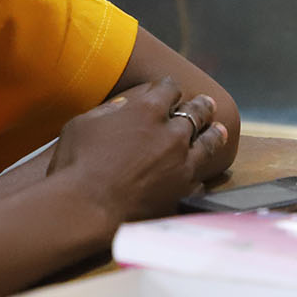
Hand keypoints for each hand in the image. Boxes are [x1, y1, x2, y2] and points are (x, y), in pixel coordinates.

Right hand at [47, 76, 229, 221]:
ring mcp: (181, 163)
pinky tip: (203, 173)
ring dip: (213, 133)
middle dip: (201, 105)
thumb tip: (122, 108)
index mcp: (147, 110)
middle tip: (207, 103)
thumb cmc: (77, 164)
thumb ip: (108, 112)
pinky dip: (201, 173)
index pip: (168, 89)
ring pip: (207, 143)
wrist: (87, 208)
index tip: (170, 88)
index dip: (169, 87)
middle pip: (196, 113)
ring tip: (219, 130)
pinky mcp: (182, 191)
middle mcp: (172, 133)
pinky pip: (200, 179)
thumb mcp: (83, 124)